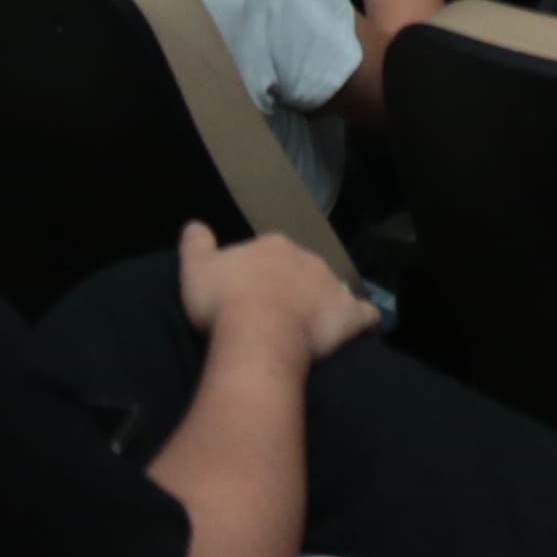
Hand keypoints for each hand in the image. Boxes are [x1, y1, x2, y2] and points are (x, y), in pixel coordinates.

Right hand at [177, 219, 376, 363]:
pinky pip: (363, 315)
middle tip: (275, 309)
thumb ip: (196, 245)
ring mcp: (332, 285)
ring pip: (330, 287)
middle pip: (301, 268)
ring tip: (310, 322)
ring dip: (323, 299)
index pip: (269, 252)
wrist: (258, 332)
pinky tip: (361, 328)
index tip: (248, 289)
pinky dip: (362, 320)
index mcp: (273, 246)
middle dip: (292, 283)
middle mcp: (307, 258)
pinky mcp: (348, 315)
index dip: (259, 271)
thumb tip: (194, 224)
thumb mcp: (195, 269)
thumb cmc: (224, 302)